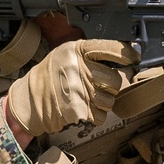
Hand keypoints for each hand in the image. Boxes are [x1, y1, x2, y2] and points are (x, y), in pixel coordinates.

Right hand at [6, 39, 139, 136]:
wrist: (29, 100)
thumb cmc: (50, 75)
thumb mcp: (66, 54)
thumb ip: (90, 53)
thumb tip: (122, 57)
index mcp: (77, 50)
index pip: (111, 48)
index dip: (127, 54)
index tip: (134, 57)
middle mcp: (79, 69)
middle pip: (116, 79)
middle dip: (113, 85)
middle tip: (104, 85)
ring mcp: (80, 91)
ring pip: (111, 99)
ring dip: (105, 101)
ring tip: (90, 96)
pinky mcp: (79, 111)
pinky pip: (102, 115)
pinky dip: (96, 114)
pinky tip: (85, 106)